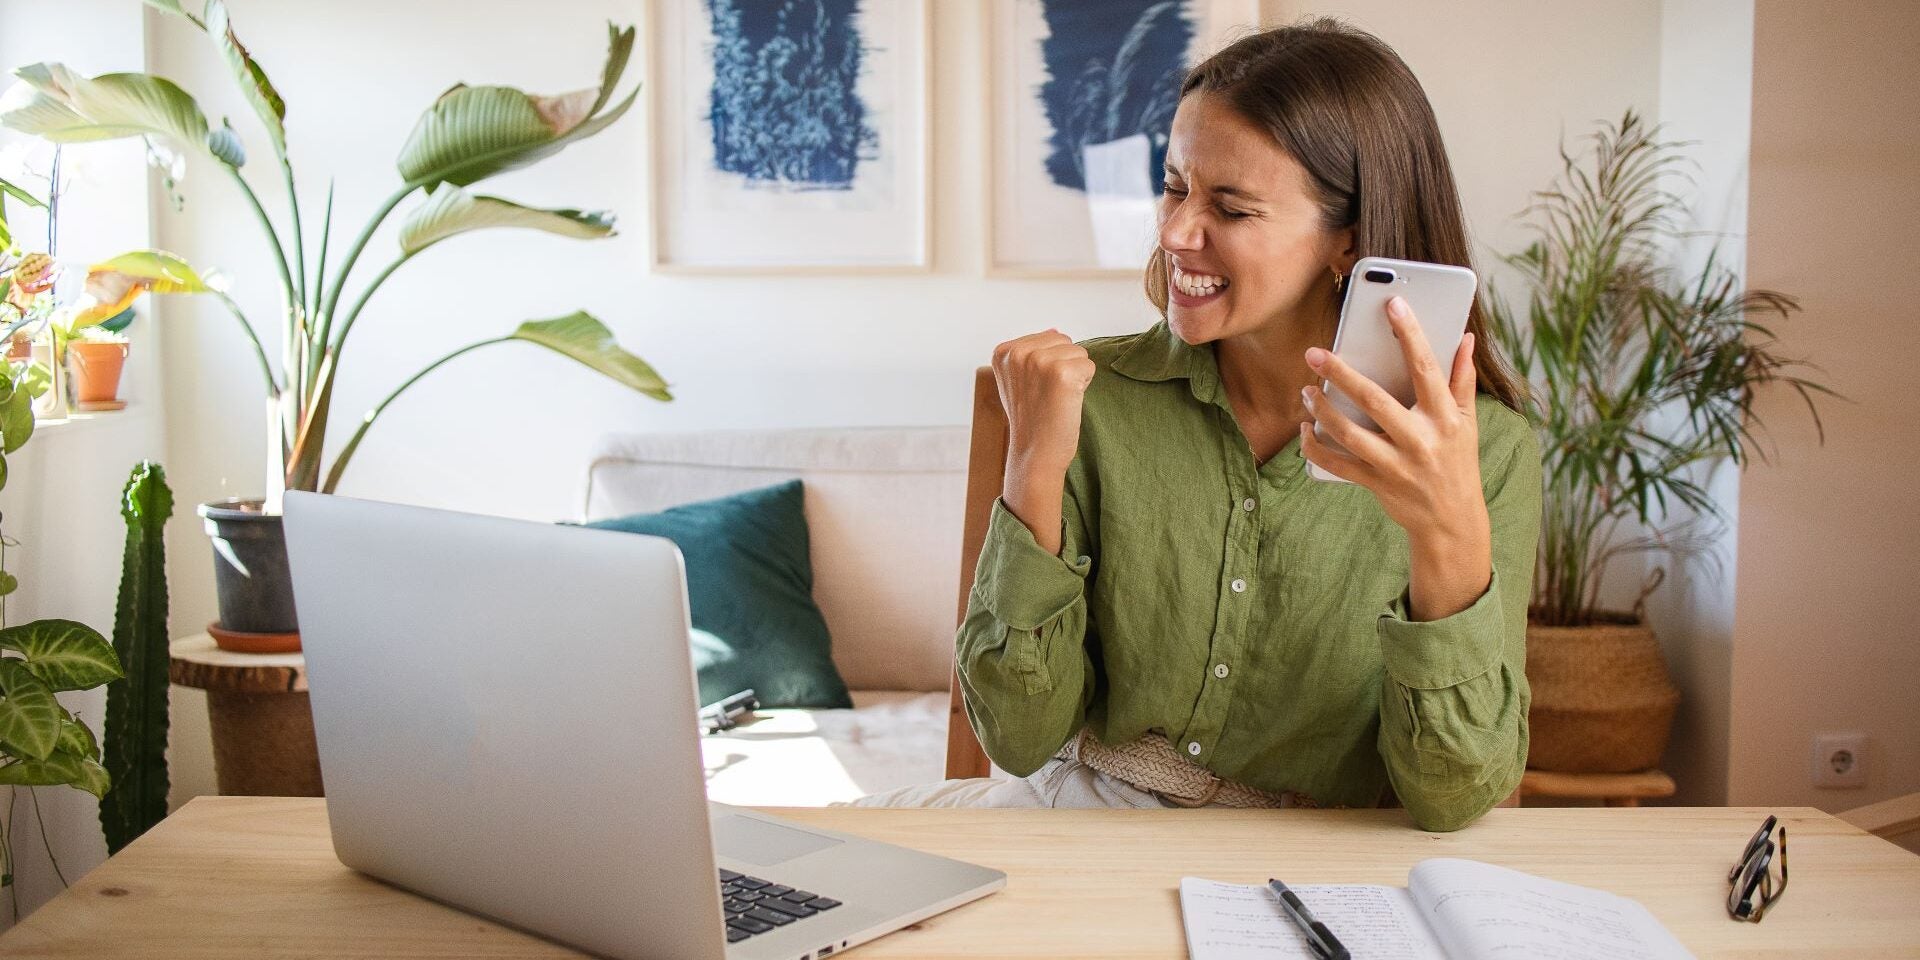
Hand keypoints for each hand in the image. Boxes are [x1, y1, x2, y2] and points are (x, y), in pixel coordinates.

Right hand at [992, 329, 1094, 481]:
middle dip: (1064, 366)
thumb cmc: (1031, 419)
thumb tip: (1055, 329)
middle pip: (1064, 341)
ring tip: (1056, 398)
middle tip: (1048, 395)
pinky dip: (1085, 385)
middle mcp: (1018, 352)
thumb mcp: (1019, 380)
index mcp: (1004, 351)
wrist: (1035, 453)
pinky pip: (1089, 366)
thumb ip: (1033, 353)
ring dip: (1075, 376)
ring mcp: (1039, 361)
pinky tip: (1066, 402)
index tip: (1035, 389)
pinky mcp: (1061, 373)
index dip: (1049, 364)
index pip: (1048, 338)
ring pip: (1079, 353)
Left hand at [1299, 296, 1490, 618]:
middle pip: (1375, 400)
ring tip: (1307, 391)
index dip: (1411, 335)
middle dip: (1341, 374)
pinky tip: (1306, 429)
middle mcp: (1422, 440)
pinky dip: (1316, 447)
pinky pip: (1338, 464)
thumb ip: (1462, 379)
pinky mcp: (1377, 484)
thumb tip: (1467, 337)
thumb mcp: (1468, 421)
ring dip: (1323, 411)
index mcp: (1446, 418)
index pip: (1426, 368)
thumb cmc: (1458, 461)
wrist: (1452, 521)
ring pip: (1350, 434)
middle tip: (1315, 352)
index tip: (1392, 304)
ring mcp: (1397, 465)